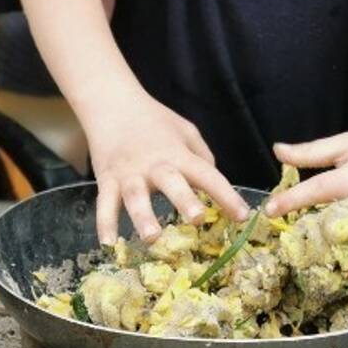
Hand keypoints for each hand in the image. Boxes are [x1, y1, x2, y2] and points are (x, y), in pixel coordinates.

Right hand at [83, 89, 249, 244]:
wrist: (111, 103)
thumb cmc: (153, 119)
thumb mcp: (185, 130)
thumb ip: (201, 156)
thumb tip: (214, 185)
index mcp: (178, 154)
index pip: (207, 175)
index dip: (226, 195)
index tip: (243, 216)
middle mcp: (155, 165)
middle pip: (171, 183)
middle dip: (184, 200)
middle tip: (197, 219)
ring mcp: (129, 173)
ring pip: (136, 197)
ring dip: (144, 217)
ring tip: (152, 237)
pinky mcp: (106, 179)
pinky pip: (104, 204)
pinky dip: (104, 223)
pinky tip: (108, 244)